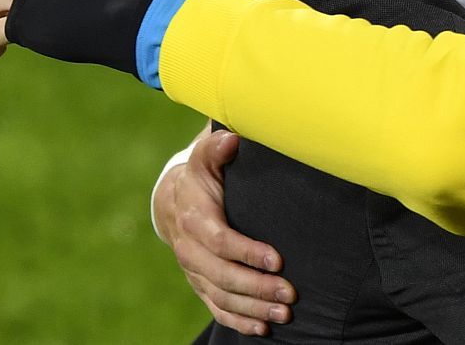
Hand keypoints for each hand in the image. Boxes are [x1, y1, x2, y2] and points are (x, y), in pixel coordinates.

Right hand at [157, 130, 292, 335]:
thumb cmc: (202, 175)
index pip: (220, 240)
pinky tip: (262, 328)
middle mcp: (191, 249)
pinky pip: (216, 307)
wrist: (174, 200)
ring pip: (222, 296)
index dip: (248, 252)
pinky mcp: (201, 283)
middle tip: (290, 293)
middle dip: (257, 287)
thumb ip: (217, 148)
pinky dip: (238, 320)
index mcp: (194, 217)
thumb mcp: (205, 157)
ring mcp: (195, 270)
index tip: (277, 259)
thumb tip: (231, 138)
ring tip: (284, 313)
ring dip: (253, 307)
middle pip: (222, 275)